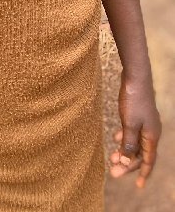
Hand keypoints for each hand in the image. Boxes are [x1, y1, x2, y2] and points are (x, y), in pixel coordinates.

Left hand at [109, 73, 160, 187]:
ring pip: (136, 143)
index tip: (138, 186)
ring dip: (125, 151)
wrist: (136, 77)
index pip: (148, 160)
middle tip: (114, 172)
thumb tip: (126, 163)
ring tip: (112, 158)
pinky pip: (133, 132)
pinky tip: (116, 138)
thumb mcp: (129, 124)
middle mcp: (151, 132)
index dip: (143, 174)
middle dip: (128, 164)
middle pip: (141, 153)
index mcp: (152, 136)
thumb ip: (128, 144)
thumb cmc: (134, 100)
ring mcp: (146, 123)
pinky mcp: (139, 115)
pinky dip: (125, 138)